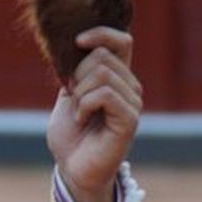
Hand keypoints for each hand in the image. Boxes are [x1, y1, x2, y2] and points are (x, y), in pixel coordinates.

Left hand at [46, 27, 141, 201]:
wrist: (71, 168)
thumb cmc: (71, 135)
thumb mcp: (69, 95)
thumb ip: (76, 71)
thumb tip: (76, 43)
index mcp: (117, 78)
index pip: (122, 41)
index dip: (101, 34)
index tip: (77, 41)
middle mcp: (130, 87)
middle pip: (103, 55)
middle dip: (76, 74)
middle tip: (72, 99)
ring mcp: (132, 103)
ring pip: (103, 73)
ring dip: (79, 93)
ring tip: (79, 113)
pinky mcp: (129, 120)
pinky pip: (105, 94)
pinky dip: (84, 104)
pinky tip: (82, 119)